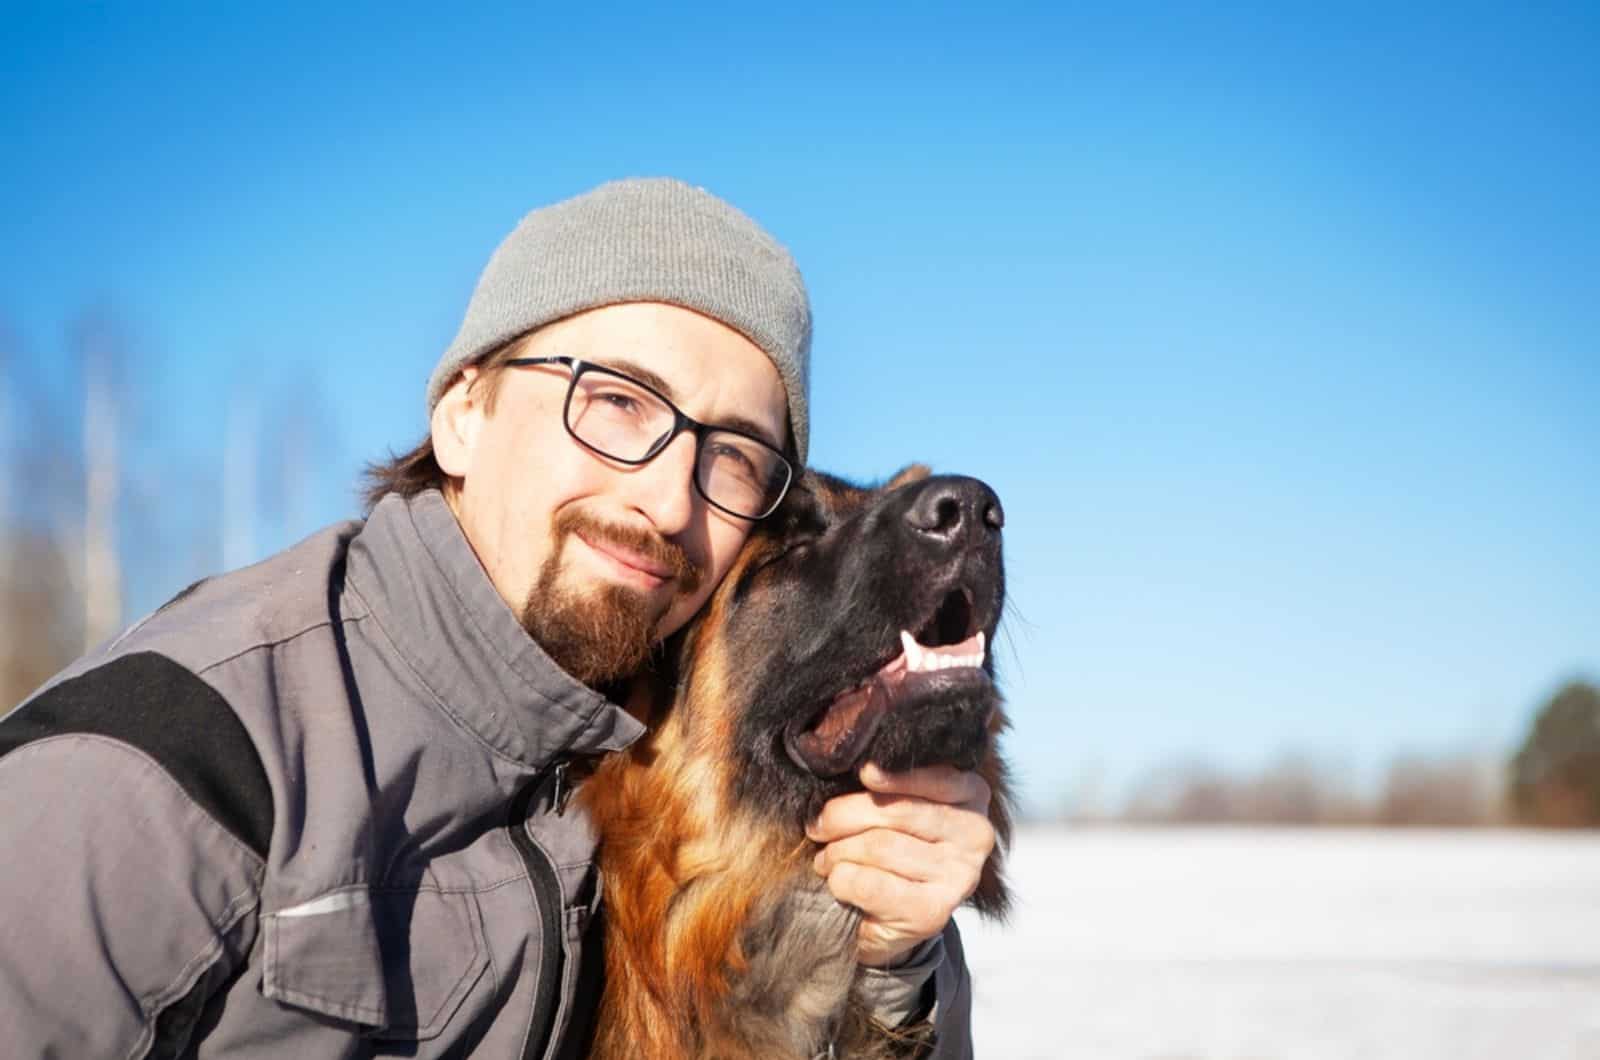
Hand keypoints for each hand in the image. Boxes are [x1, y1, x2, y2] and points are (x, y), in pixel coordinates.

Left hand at [807, 761, 994, 966]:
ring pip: (879, 847)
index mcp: (972, 795)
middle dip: (844, 816)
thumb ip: (887, 783)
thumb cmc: (890, 843)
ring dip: (837, 852)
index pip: (937, 778)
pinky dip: (842, 880)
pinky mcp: (932, 913)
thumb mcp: (895, 804)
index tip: (865, 773)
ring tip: (826, 857)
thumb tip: (863, 770)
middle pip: (896, 811)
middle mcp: (976, 835)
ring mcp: (959, 876)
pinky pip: (870, 884)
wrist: (888, 916)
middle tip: (818, 826)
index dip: (896, 776)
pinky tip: (839, 882)